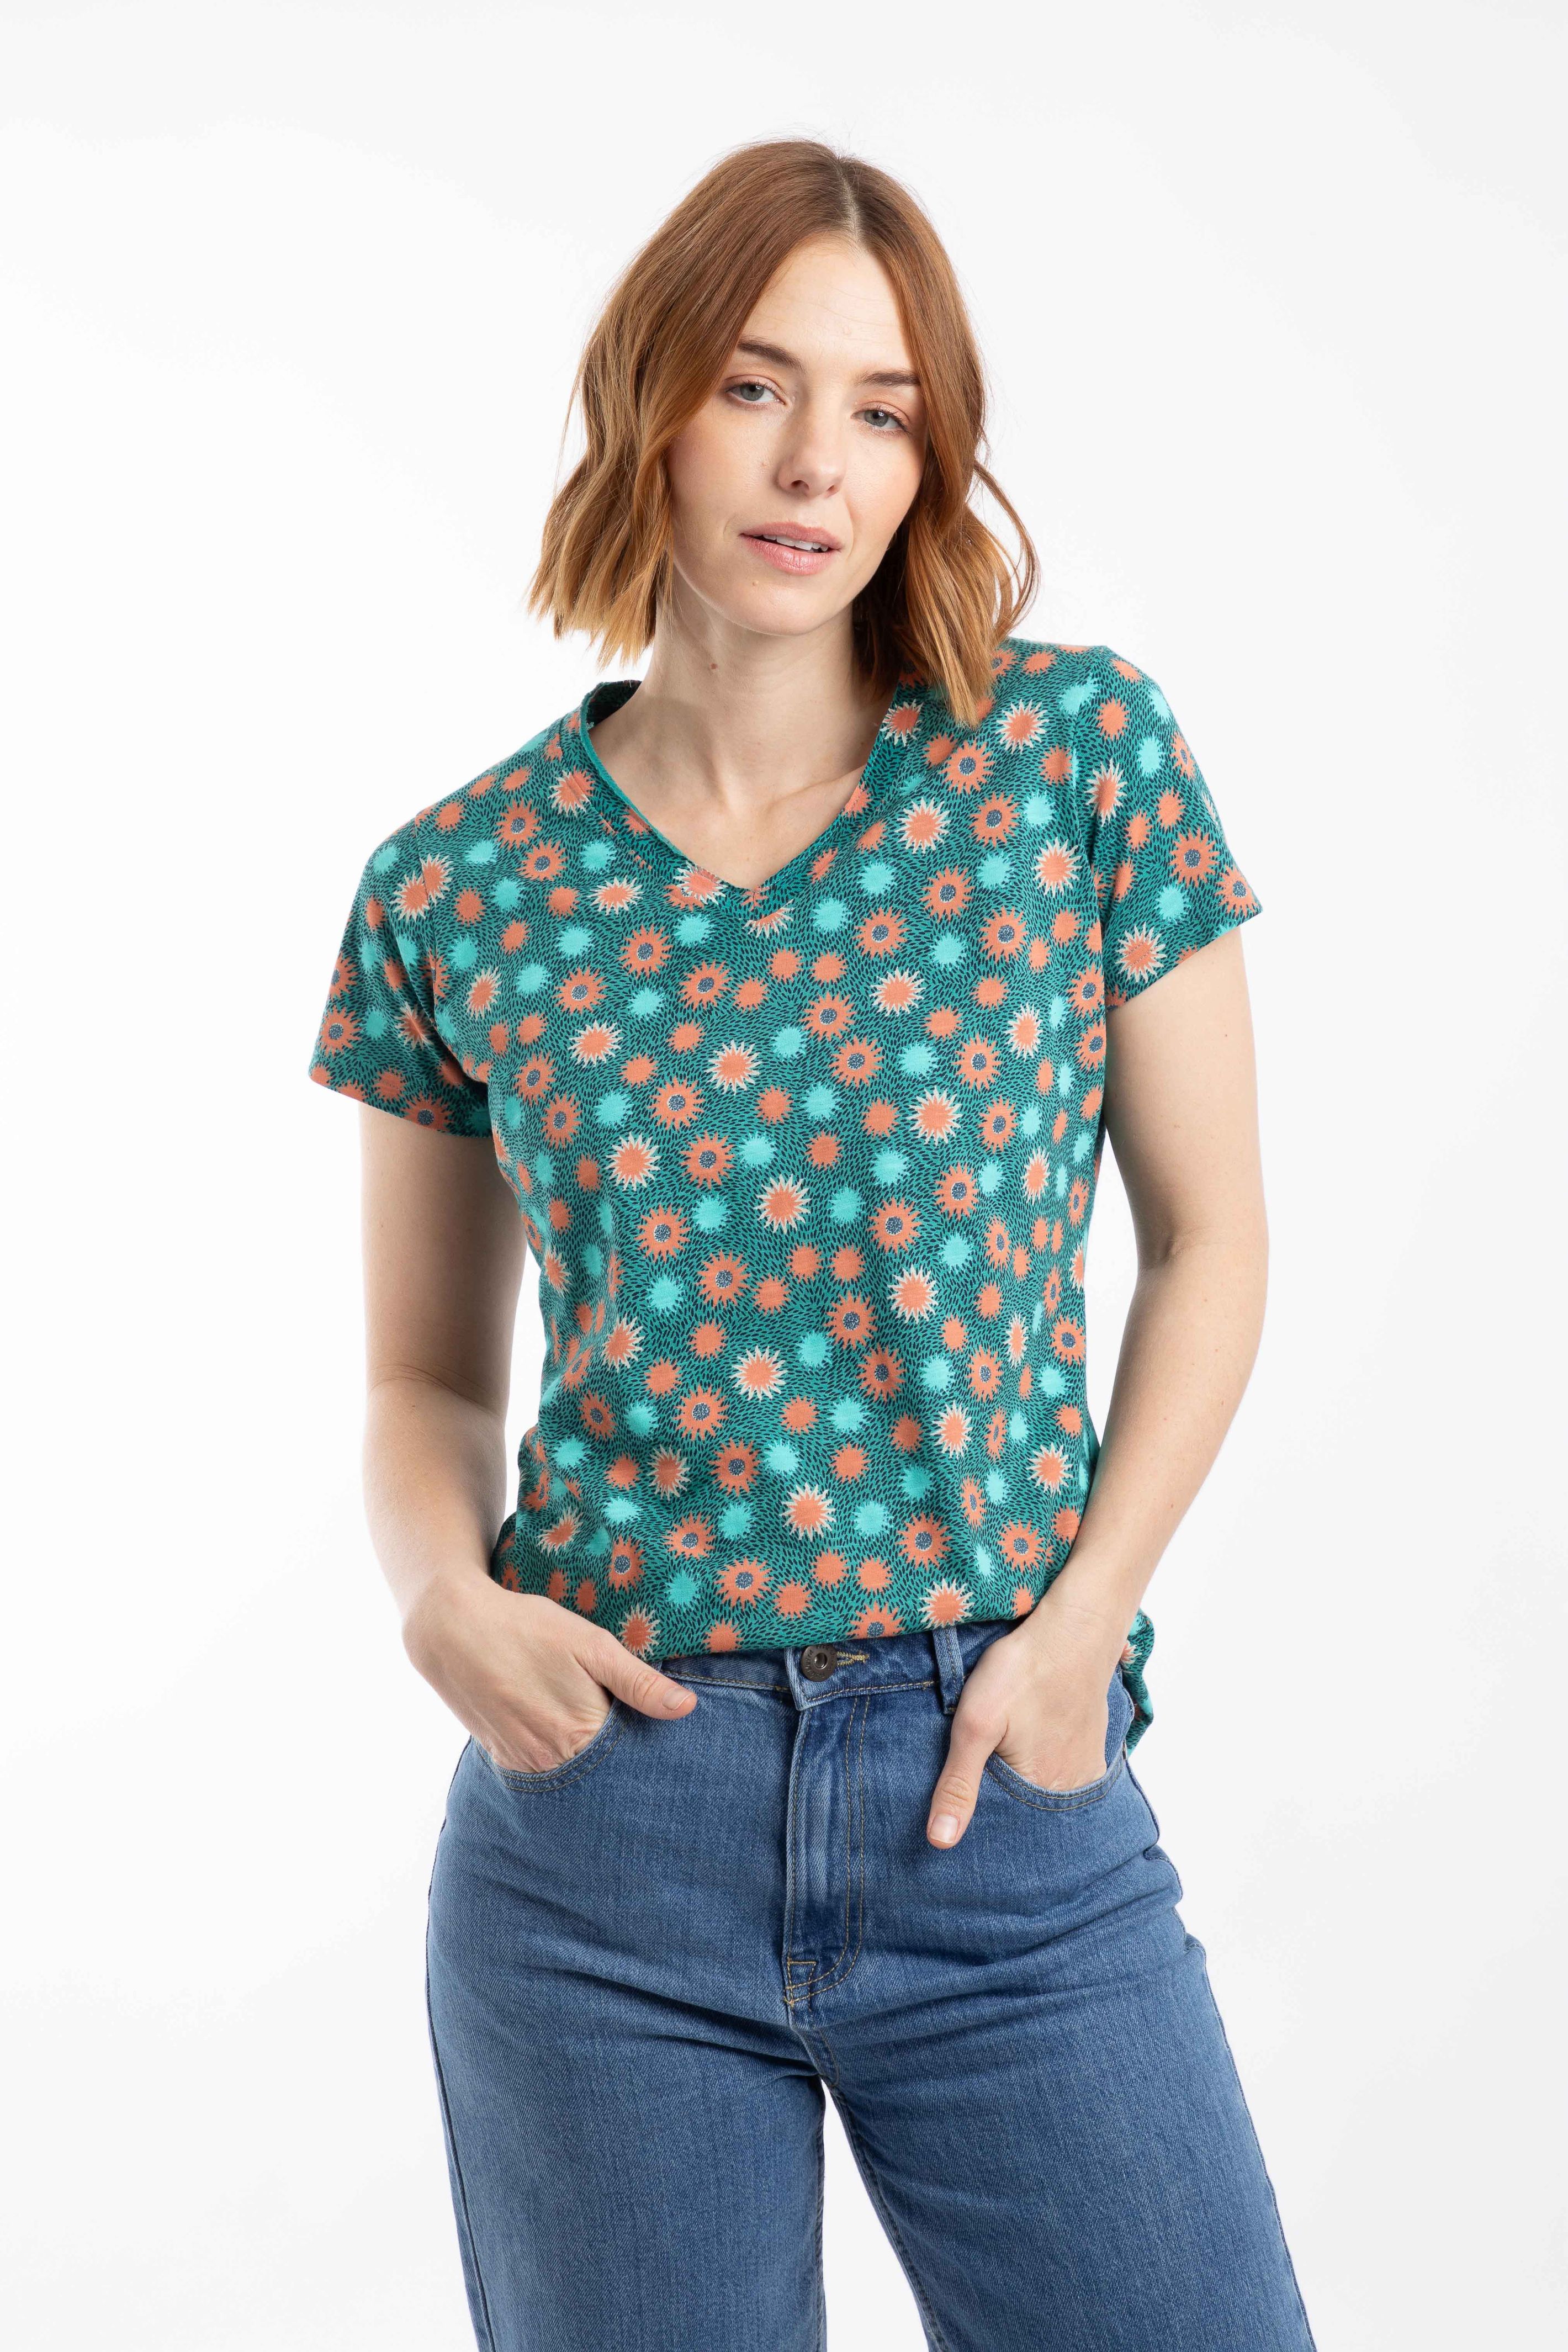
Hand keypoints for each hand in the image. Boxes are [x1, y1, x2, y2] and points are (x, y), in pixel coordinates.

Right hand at [401, 1572, 696, 1771]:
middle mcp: (549, 1761)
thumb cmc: (527, 1629)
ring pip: (571, 1776)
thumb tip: (686, 1709)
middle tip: (632, 1736)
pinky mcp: (502, 1757)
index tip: (666, 1743)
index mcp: (579, 1735)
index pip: (632, 1762)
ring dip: (589, 1762)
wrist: (452, 1628)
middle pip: (601, 1776)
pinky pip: (542, 1769)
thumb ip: (637, 1682)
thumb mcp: (591, 1645)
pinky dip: (558, 1758)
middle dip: (621, 1764)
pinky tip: (563, 1733)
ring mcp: (522, 1763)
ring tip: (598, 1735)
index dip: (650, 1752)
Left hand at [926, 1615, 1120, 1847]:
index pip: (1004, 1829)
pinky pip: (1067, 1772)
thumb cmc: (1022, 1671)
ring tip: (1005, 1758)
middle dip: (1002, 1806)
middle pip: (1027, 1812)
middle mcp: (1072, 1789)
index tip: (961, 1805)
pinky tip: (1032, 1747)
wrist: (1074, 1628)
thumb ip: (958, 1783)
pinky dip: (1046, 1768)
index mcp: (1042, 1792)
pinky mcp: (1092, 1745)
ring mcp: (1087, 1767)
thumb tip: (940, 1842)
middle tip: (983, 1770)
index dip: (979, 1821)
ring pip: (1046, 1793)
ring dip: (1025, 1786)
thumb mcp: (975, 1723)